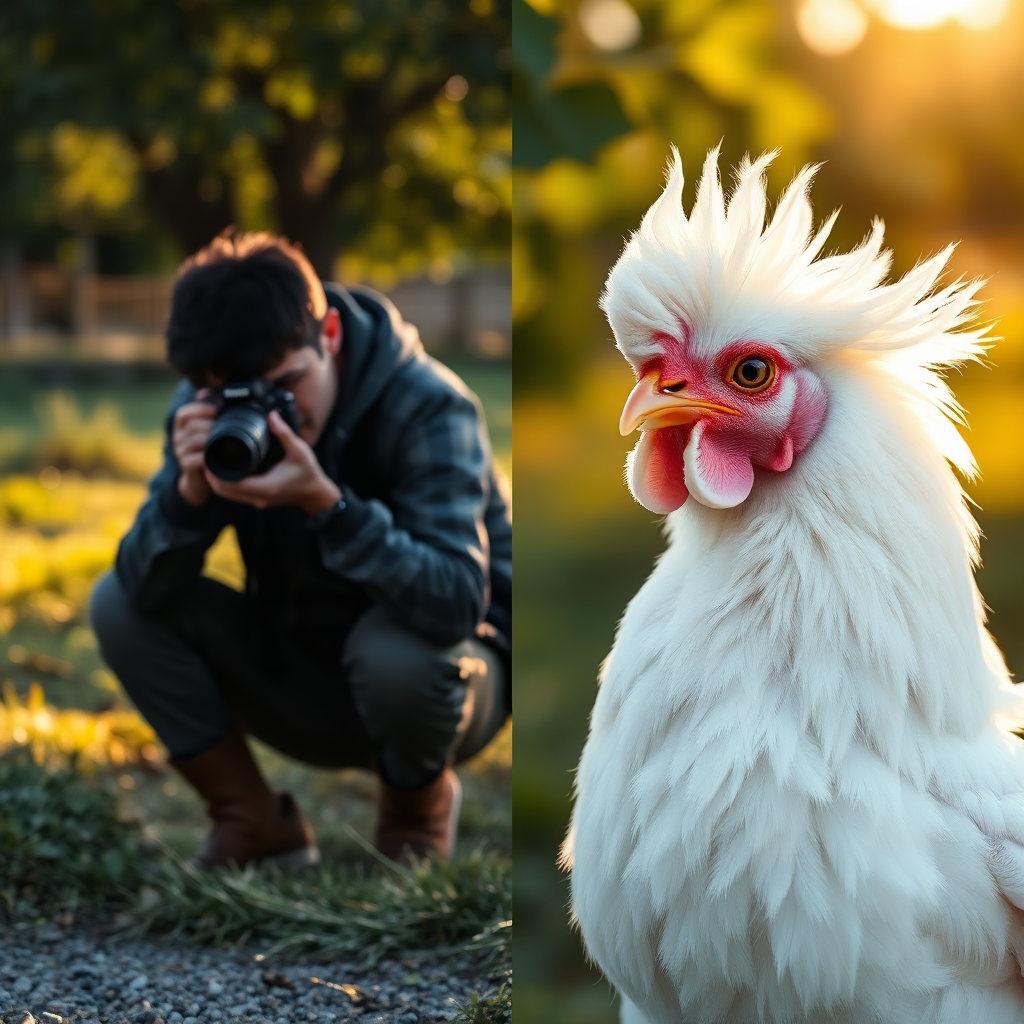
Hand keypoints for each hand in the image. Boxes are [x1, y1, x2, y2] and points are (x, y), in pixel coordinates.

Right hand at [173, 389, 216, 506]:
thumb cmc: (209, 450)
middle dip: (210, 425)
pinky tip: (219, 455)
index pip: (184, 413)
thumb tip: (206, 391)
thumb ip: (208, 412)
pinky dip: (209, 456)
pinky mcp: (186, 466)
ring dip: (211, 439)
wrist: (202, 478)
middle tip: (226, 427)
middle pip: (191, 426)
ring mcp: (180, 453)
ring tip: (225, 440)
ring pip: (194, 441)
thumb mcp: (208, 430)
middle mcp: (178, 438)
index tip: (216, 410)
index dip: (199, 409)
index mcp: (182, 427)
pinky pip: (196, 459)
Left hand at [204, 410, 340, 514]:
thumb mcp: (299, 450)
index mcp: (265, 486)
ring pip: (227, 495)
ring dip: (216, 481)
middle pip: (223, 491)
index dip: (214, 473)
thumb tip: (271, 415)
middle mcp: (258, 497)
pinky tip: (223, 470)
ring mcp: (257, 500)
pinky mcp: (258, 500)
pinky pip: (235, 495)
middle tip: (204, 457)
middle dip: (210, 476)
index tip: (207, 456)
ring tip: (210, 462)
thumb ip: (284, 433)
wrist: (315, 494)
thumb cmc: (308, 473)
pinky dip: (226, 485)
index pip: (230, 484)